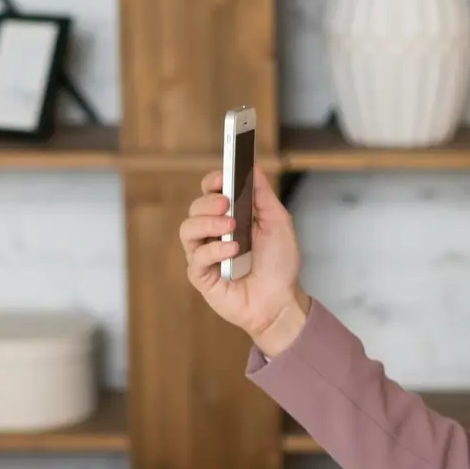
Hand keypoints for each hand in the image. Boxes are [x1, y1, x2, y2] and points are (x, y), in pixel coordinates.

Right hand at [178, 165, 310, 355]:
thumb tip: (252, 167)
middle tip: (226, 204)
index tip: (222, 177)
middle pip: (195, 208)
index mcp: (230, 217)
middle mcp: (213, 234)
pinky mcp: (201, 276)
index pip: (210, 192)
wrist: (282, 301)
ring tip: (230, 226)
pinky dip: (214, 250)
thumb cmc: (279, 265)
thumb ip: (264, 196)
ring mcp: (205, 255)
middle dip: (208, 202)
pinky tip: (233, 250)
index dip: (212, 182)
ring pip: (187, 230)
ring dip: (207, 223)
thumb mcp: (278, 223)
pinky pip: (197, 258)